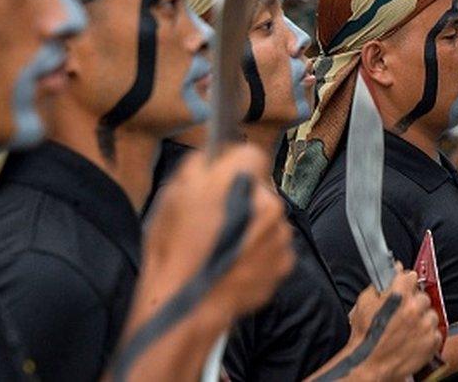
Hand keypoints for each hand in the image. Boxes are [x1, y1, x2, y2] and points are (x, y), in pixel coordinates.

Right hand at [135, 146, 293, 324]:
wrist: (186, 303)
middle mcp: (270, 202)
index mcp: (242, 180)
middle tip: (215, 220)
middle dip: (242, 199)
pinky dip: (258, 252)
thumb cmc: (174, 248)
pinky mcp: (285, 262)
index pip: (251, 154)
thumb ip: (200, 164)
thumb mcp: (172, 192)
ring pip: (269, 218)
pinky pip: (273, 246)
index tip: (221, 178)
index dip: (233, 165)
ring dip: (252, 226)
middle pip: (260, 189)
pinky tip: (234, 263)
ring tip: (223, 246)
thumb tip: (214, 156)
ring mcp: (281, 234)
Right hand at [348, 270, 441, 380]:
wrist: (369, 366)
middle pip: (422, 296)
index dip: (404, 281)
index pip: (410, 276)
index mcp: (399, 294)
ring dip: (422, 319)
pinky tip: (413, 340)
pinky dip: (427, 336)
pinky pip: (435, 332)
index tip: (403, 285)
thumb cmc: (365, 338)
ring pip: (431, 314)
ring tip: (407, 329)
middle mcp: (415, 308)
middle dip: (413, 302)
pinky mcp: (433, 342)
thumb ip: (378, 285)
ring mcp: (426, 325)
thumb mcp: (364, 303)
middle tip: (402, 313)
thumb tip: (391, 273)